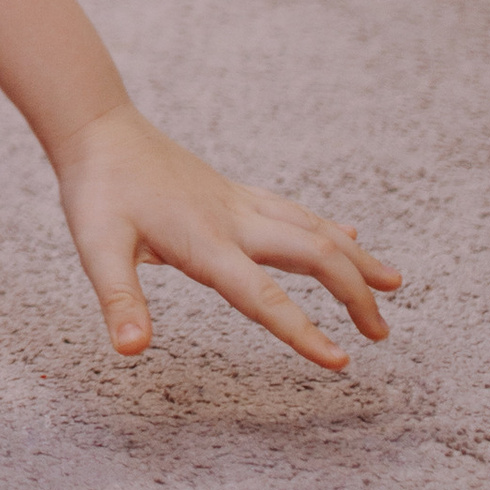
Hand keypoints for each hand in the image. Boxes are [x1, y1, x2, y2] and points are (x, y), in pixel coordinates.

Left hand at [51, 103, 399, 372]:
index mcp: (206, 242)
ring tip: (392, 285)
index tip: (341, 363)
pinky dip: (327, 228)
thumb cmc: (97, 189)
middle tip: (381, 335)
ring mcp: (238, 202)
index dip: (303, 332)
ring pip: (313, 228)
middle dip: (353, 295)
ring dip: (354, 259)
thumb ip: (119, 300)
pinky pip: (293, 210)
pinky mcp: (234, 192)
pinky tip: (347, 235)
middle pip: (312, 255)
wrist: (98, 126)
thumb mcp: (97, 248)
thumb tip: (130, 350)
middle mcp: (234, 221)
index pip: (263, 297)